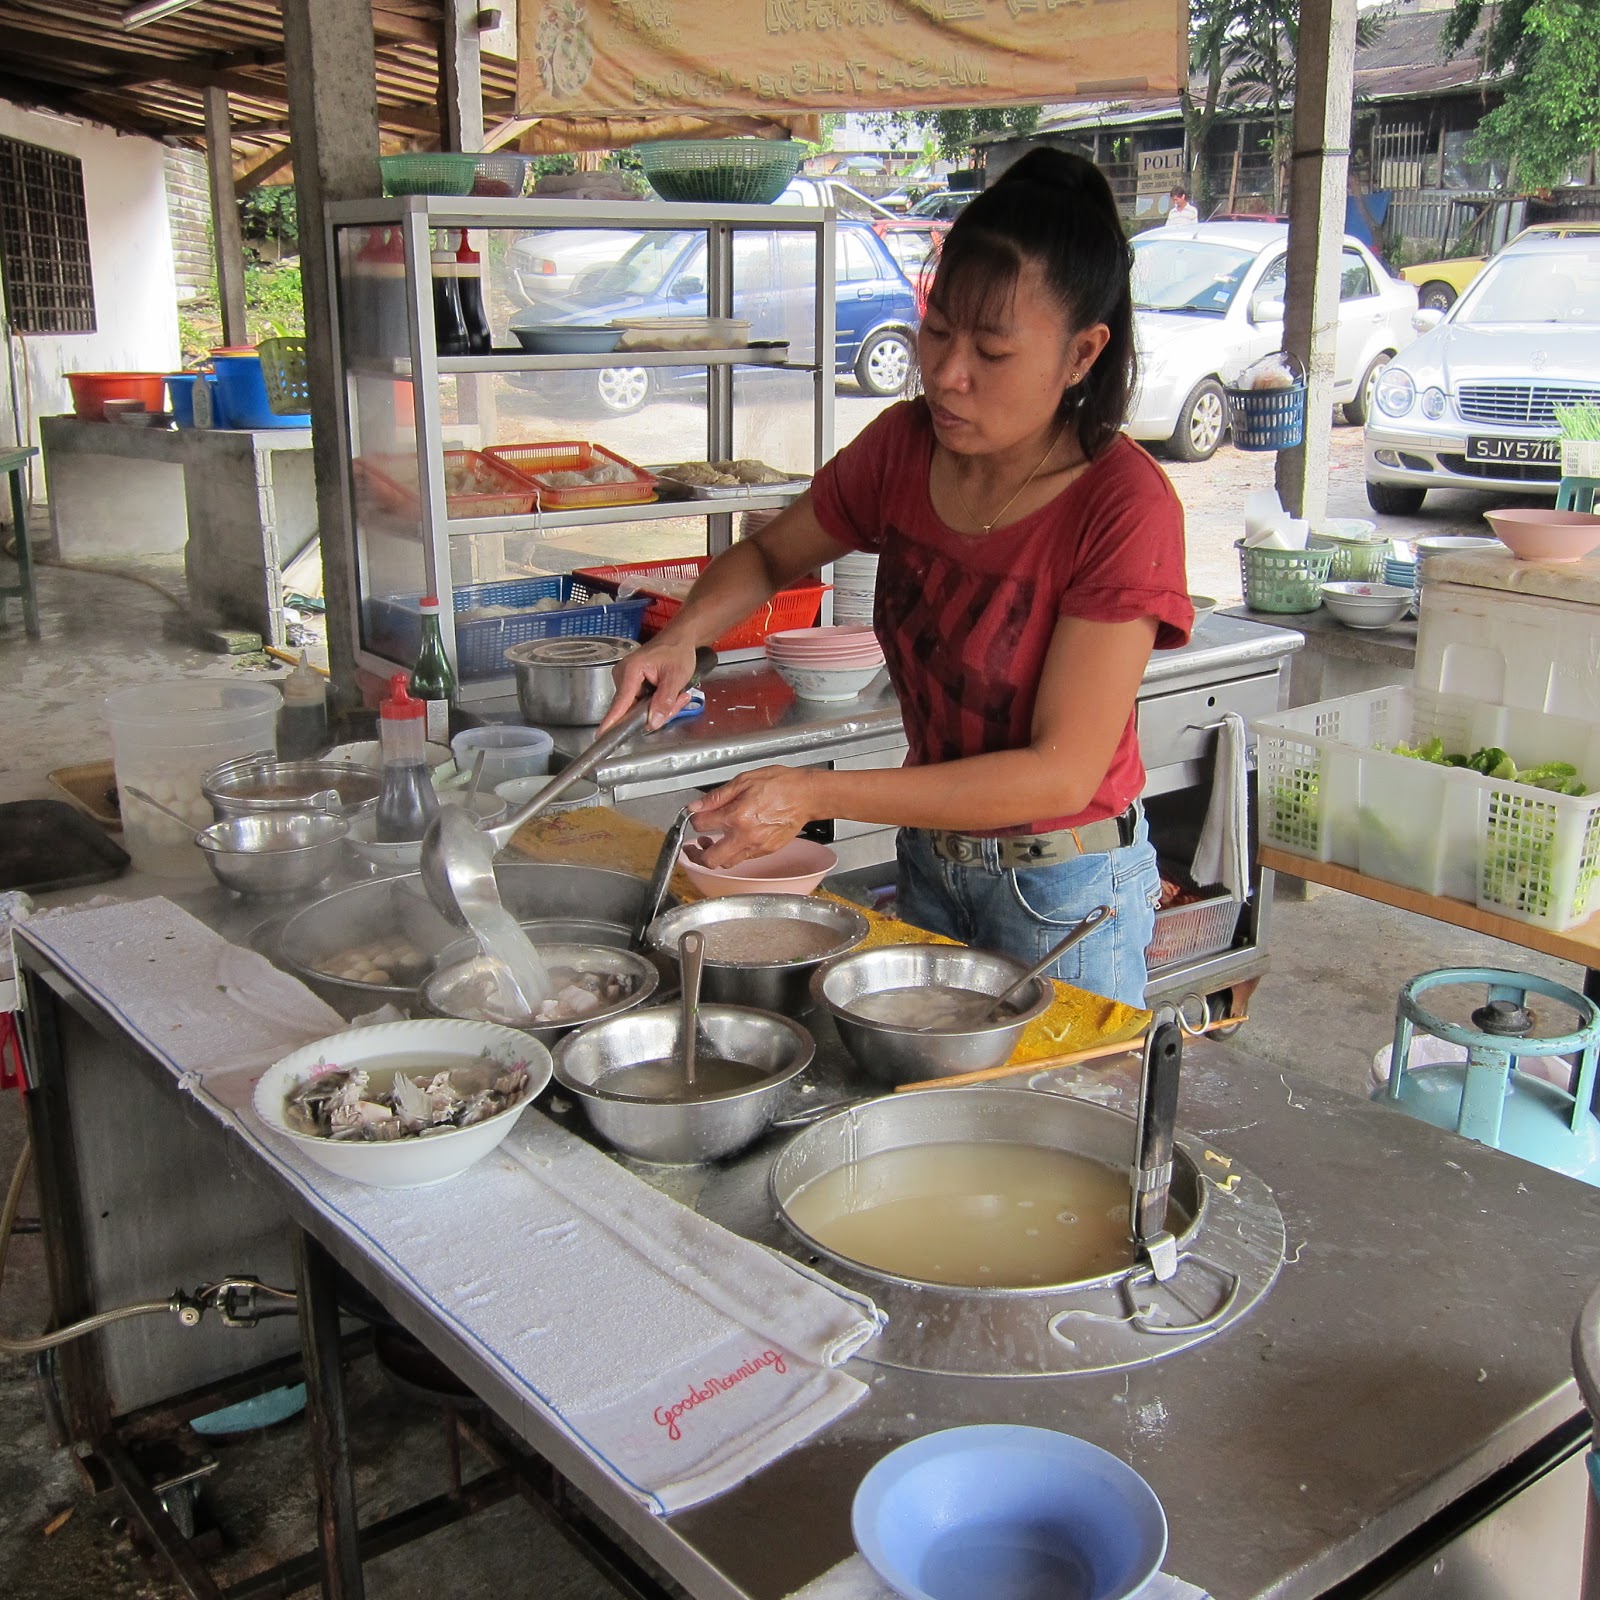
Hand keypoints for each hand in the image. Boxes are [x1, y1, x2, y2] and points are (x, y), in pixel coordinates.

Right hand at [597, 636, 698, 733]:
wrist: (678, 639)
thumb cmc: (677, 652)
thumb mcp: (676, 677)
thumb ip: (665, 701)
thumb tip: (652, 722)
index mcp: (631, 670)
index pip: (621, 702)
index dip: (612, 720)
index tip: (602, 735)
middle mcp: (622, 676)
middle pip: (633, 709)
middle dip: (658, 711)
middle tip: (680, 699)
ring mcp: (625, 681)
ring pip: (639, 709)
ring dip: (660, 707)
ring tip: (678, 694)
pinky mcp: (631, 685)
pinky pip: (641, 704)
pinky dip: (657, 703)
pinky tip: (671, 693)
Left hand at [688, 767, 816, 866]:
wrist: (807, 795)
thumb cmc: (780, 784)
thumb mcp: (744, 780)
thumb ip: (717, 796)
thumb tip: (697, 806)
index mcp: (736, 816)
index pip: (701, 825)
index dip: (693, 820)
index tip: (694, 816)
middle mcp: (744, 835)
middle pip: (710, 859)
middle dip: (696, 855)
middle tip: (692, 848)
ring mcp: (756, 846)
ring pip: (727, 863)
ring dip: (715, 856)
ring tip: (711, 843)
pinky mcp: (766, 851)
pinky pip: (744, 857)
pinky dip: (734, 852)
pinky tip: (733, 839)